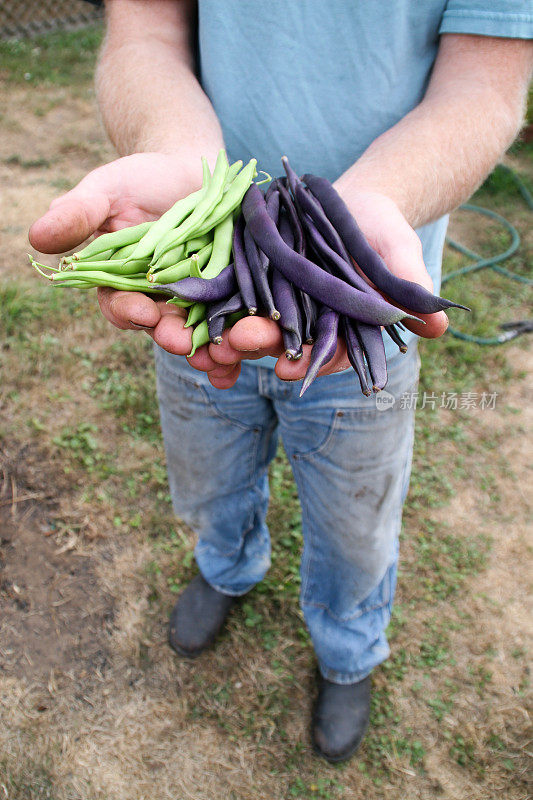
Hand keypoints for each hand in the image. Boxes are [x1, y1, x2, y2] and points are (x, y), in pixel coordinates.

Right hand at [29, 151, 219, 362]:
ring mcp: (196, 300)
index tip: (142, 311)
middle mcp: (157, 301)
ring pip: (202, 332)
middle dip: (173, 337)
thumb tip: (36, 238)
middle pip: (163, 328)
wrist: (192, 169)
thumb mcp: (106, 190)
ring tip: (222, 356)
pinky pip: (235, 321)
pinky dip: (240, 340)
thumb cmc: (140, 180)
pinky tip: (250, 352)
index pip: (120, 306)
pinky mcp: (231, 293)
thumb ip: (78, 214)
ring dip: (210, 349)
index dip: (129, 312)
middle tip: (183, 344)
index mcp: (121, 284)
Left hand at [203, 189, 447, 386]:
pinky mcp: (247, 277)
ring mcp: (272, 302)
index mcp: (337, 329)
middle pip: (280, 342)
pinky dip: (209, 301)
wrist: (343, 200)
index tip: (291, 370)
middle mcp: (302, 323)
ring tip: (207, 332)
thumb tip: (440, 328)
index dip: (309, 364)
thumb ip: (408, 286)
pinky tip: (189, 304)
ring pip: (247, 322)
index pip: (325, 355)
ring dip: (226, 330)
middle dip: (260, 345)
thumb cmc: (377, 228)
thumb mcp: (394, 249)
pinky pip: (225, 293)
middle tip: (239, 344)